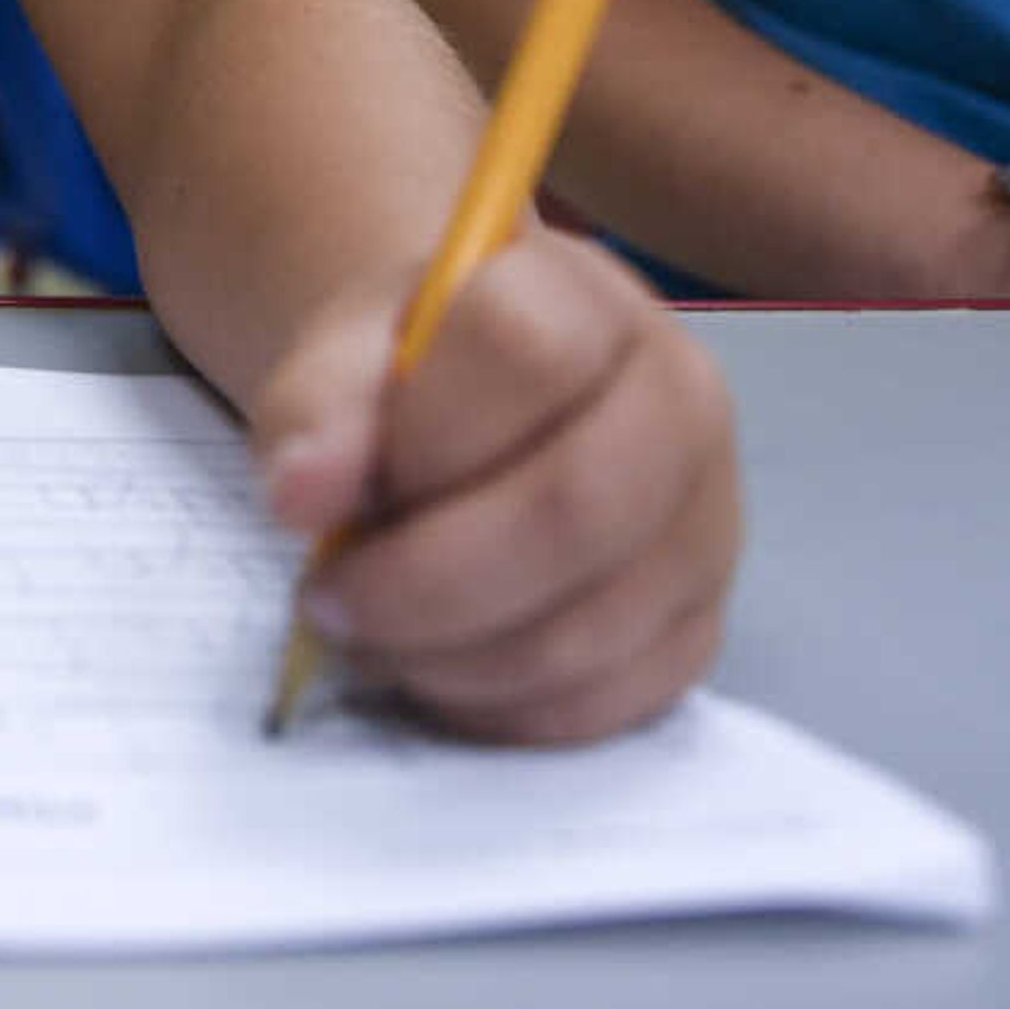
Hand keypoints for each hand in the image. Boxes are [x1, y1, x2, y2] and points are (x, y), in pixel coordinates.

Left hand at [252, 231, 739, 744]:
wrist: (479, 415)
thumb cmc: (411, 375)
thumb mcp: (345, 356)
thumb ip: (318, 409)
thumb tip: (300, 495)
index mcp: (587, 299)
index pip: (526, 352)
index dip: (422, 435)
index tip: (333, 488)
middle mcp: (681, 400)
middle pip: (576, 507)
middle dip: (427, 582)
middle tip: (330, 602)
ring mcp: (709, 520)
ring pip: (594, 622)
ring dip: (453, 656)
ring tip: (371, 636)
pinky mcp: (701, 625)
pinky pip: (613, 699)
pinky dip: (503, 709)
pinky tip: (436, 673)